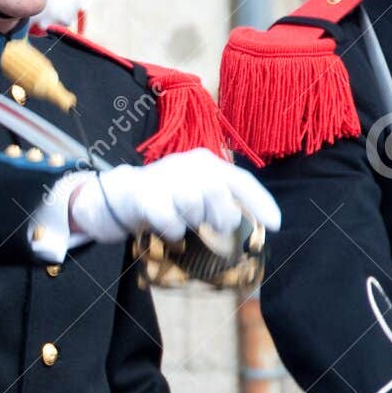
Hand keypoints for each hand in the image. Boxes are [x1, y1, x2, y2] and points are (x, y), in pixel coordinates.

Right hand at [69, 149, 280, 244]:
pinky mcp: (144, 195)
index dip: (261, 202)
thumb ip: (220, 200)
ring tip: (182, 224)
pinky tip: (168, 231)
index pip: (240, 180)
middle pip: (218, 192)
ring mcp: (165, 178)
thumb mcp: (195, 192)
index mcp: (205, 161)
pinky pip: (169, 219)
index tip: (274, 226)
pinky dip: (172, 231)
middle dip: (221, 216)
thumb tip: (252, 222)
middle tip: (212, 226)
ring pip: (193, 205)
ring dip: (191, 222)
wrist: (117, 195)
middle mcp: (188, 164)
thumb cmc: (163, 196)